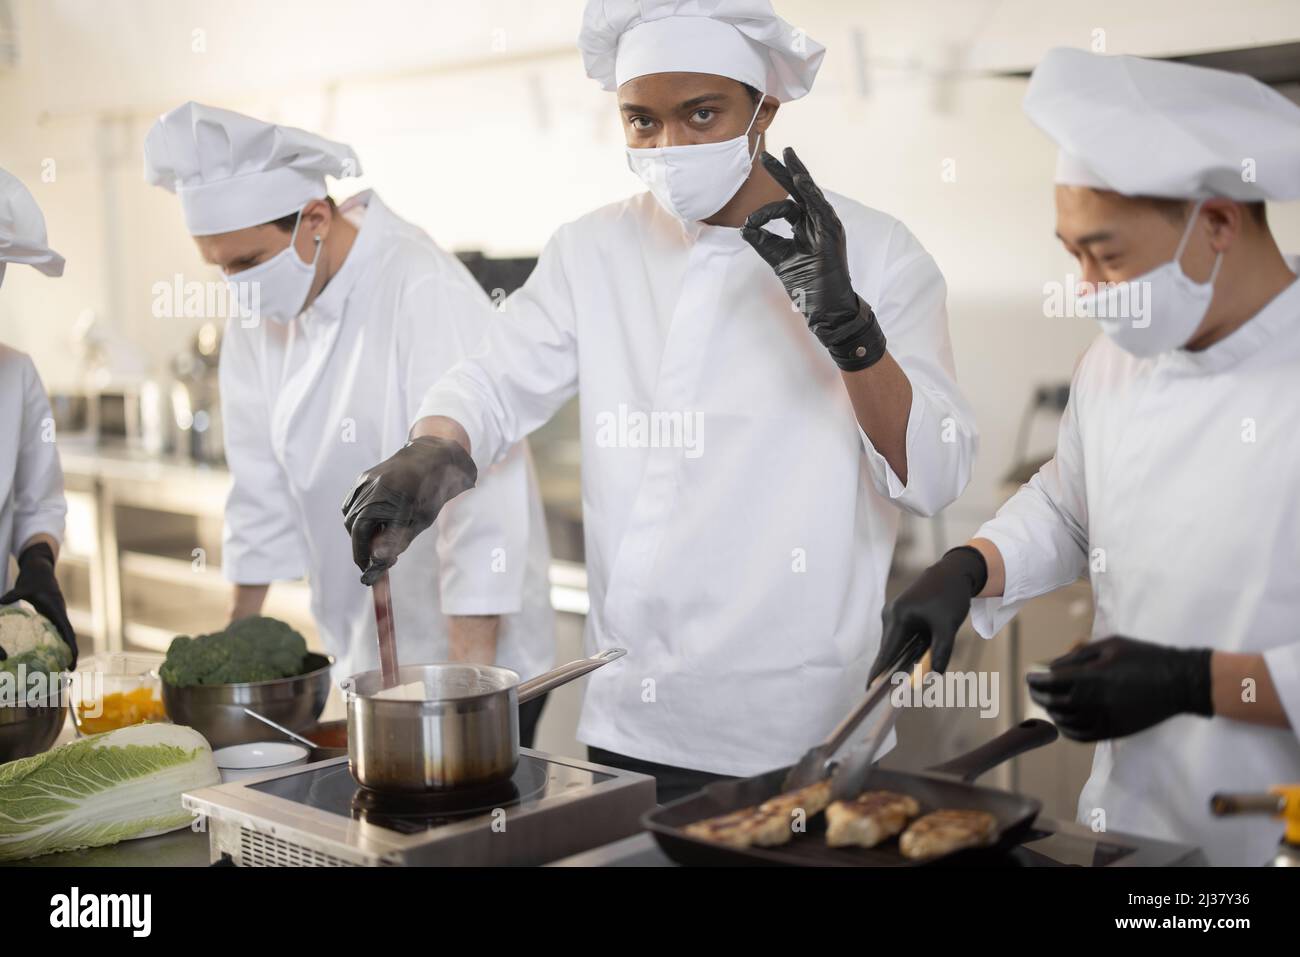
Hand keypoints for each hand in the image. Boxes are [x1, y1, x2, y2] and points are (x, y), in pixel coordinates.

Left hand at [0, 541, 77, 666]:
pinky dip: (60, 642)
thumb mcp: (24, 587)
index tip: (73, 659)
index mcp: (56, 609)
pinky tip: (54, 652)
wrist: (40, 567)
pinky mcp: (52, 614)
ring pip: (65, 634)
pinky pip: (59, 631)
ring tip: (64, 665)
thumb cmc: (34, 577)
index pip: (67, 630)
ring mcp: (57, 614)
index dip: (71, 645)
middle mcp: (59, 613)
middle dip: (71, 652)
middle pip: (69, 636)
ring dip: (67, 649)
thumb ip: (13, 595)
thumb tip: (1, 601)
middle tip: (70, 669)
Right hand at [341, 436, 476, 584]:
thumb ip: (396, 541)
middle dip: (361, 545)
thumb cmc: (431, 491)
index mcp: (387, 502)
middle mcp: (372, 490)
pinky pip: (352, 502)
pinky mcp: (363, 477)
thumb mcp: (420, 521)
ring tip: (378, 538)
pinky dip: (357, 516)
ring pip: (350, 515)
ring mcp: (365, 482)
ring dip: (358, 531)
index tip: (366, 569)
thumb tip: (377, 560)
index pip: (362, 536)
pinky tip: (374, 521)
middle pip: (353, 526)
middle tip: (373, 558)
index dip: (362, 555)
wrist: (432, 457)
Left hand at [740, 147, 886, 370]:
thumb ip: (763, 241)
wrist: (825, 305)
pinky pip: (821, 207)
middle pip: (800, 190)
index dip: (765, 210)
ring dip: (798, 174)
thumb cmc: (806, 283)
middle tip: (768, 154)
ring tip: (787, 156)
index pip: (787, 205)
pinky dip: (811, 192)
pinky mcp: (833, 232)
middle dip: (784, 171)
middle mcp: (817, 221)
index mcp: (805, 226)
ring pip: (811, 193)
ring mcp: (827, 225)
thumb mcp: (777, 258)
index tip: (751, 223)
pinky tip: (800, 179)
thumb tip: (745, 226)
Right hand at [870, 546, 986, 681]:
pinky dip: (907, 648)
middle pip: (889, 650)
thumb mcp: (948, 627)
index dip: (878, 672)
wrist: (952, 572)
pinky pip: (900, 637)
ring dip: (904, 657)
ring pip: (896, 644)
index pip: (886, 652)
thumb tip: (933, 677)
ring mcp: (893, 614)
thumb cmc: (950, 597)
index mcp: (898, 617)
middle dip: (894, 668)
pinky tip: (921, 650)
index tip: (869, 689)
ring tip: (916, 669)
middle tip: (898, 690)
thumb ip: (940, 653)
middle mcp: (890, 615)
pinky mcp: (899, 614)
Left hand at [1027, 636, 1213, 741]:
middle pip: (1053, 702)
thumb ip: (1078, 656)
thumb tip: (1052, 666)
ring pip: (1064, 720)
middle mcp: (1094, 701)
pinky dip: (1066, 729)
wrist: (1180, 682)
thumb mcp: (1110, 645)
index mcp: (1091, 677)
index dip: (1035, 680)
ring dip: (1051, 711)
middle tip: (1034, 689)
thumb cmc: (1144, 657)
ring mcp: (1104, 719)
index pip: (1050, 682)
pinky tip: (1063, 721)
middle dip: (1038, 695)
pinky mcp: (1115, 731)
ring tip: (1048, 703)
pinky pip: (1081, 736)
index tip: (1030, 677)